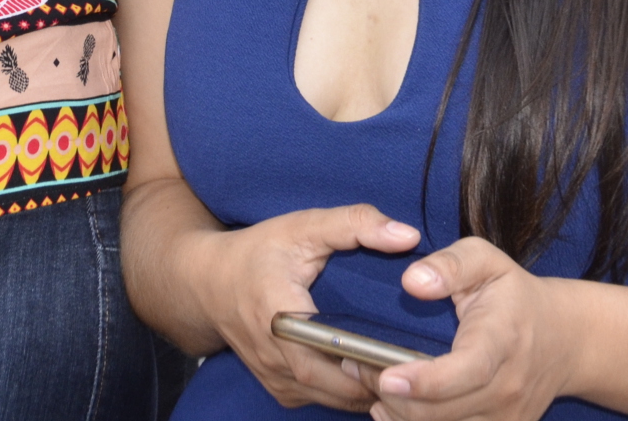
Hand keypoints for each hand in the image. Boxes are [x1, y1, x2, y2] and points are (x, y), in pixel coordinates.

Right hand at [185, 204, 420, 410]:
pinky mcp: (280, 391)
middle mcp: (276, 358)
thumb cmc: (258, 252)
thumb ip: (355, 224)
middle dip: (382, 380)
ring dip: (369, 390)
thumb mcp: (303, 226)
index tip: (410, 353)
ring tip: (403, 369)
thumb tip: (407, 235)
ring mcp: (277, 381)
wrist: (207, 283)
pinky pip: (324, 402)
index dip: (374, 362)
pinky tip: (371, 371)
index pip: (334, 357)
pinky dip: (350, 392)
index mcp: (280, 315)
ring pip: (337, 401)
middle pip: (342, 389)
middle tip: (420, 362)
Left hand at [359, 238, 567, 420]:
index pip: (467, 370)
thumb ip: (449, 265)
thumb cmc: (515, 296)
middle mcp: (507, 387)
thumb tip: (412, 281)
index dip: (426, 381)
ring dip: (398, 414)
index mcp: (503, 341)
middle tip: (354, 365)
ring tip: (369, 382)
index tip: (386, 376)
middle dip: (392, 395)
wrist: (565, 340)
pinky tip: (391, 408)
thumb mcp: (486, 261)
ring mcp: (506, 417)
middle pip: (444, 411)